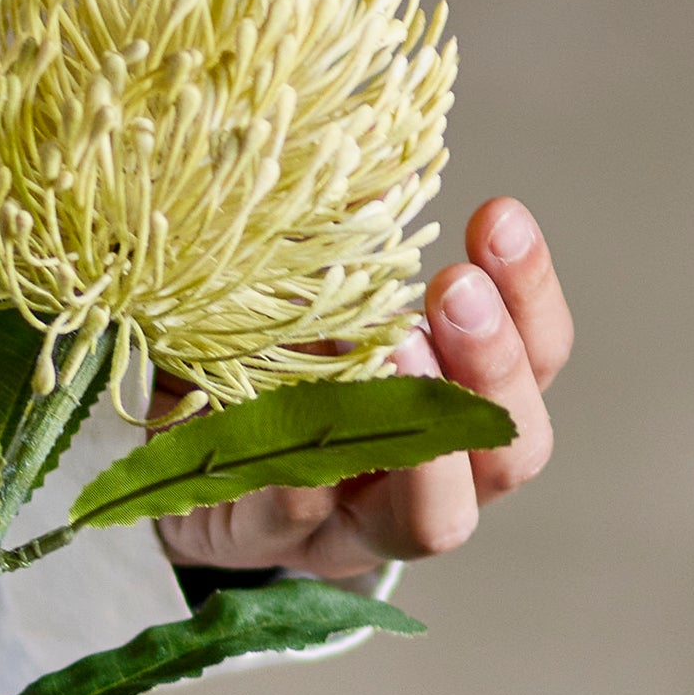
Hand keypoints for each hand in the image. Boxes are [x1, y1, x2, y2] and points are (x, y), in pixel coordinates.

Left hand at [157, 195, 572, 581]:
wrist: (156, 458)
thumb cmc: (253, 362)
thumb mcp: (306, 292)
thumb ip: (349, 248)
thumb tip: (380, 150)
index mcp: (454, 411)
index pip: (537, 361)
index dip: (531, 295)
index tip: (498, 216)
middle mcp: (425, 483)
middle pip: (512, 453)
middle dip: (494, 368)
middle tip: (454, 291)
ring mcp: (350, 530)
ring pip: (434, 520)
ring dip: (425, 436)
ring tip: (396, 349)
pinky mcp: (262, 544)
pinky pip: (294, 515)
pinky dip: (297, 460)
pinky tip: (282, 407)